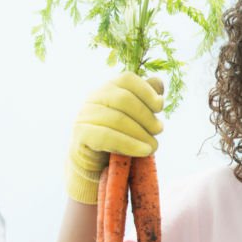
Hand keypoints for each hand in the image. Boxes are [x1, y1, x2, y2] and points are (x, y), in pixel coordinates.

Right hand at [66, 72, 164, 203]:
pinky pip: (107, 136)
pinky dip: (129, 144)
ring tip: (154, 146)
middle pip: (124, 99)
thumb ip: (146, 99)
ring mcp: (85, 115)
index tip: (159, 107)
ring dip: (141, 133)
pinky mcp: (81, 134)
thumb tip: (158, 81)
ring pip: (117, 119)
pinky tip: (144, 151)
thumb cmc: (121, 135)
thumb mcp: (136, 117)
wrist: (96, 162)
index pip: (127, 79)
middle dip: (146, 115)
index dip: (146, 91)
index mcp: (109, 88)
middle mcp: (94, 97)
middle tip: (159, 130)